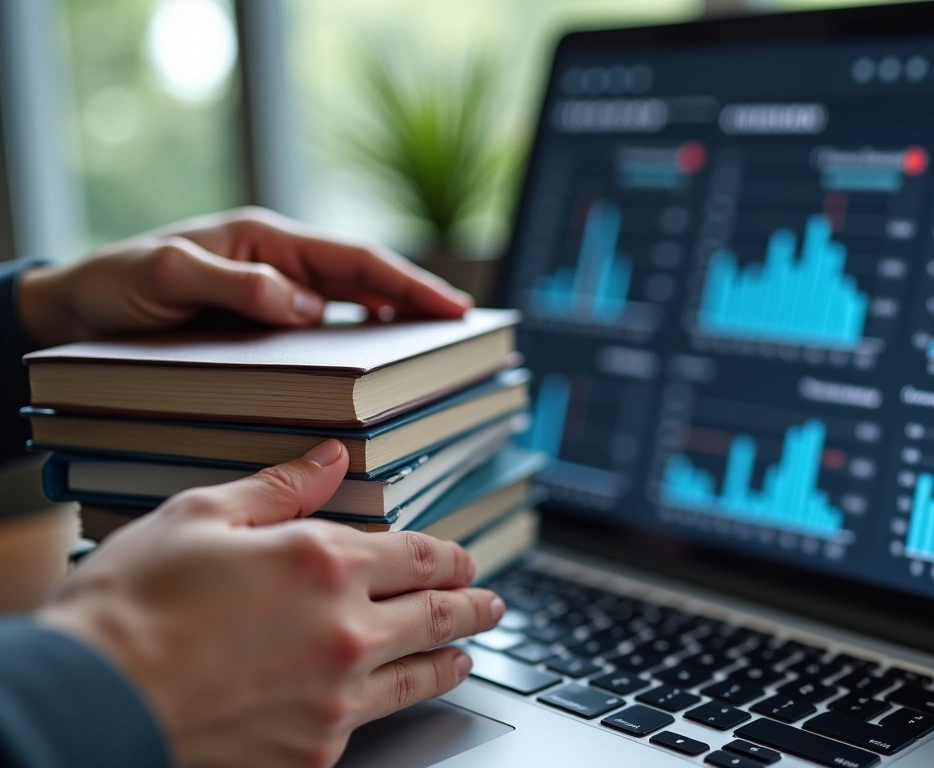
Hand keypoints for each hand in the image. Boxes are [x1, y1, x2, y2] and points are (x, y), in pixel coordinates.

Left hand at [18, 207, 472, 348]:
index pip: (356, 258)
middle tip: (465, 331)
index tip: (453, 307)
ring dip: (396, 319)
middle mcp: (279, 261)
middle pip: (366, 278)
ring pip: (352, 302)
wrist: (73, 304)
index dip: (408, 283)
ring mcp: (275, 288)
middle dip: (418, 299)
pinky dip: (361, 338)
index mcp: (268, 240)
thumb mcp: (167, 278)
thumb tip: (308, 306)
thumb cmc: (116, 284)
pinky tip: (380, 360)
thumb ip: (237, 285)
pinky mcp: (264, 317)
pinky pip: (327, 326)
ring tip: (437, 348)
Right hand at [37, 440, 503, 767]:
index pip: (419, 554)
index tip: (463, 559)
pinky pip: (368, 723)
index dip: (450, 556)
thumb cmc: (134, 604)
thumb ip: (282, 488)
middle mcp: (347, 629)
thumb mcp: (202, 515)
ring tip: (465, 655)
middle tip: (491, 604)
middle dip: (472, 606)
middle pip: (437, 615)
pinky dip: (386, 707)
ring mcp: (336, 695)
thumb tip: (331, 459)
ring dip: (451, 659)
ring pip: (419, 675)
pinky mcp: (315, 748)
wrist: (93, 701)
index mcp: (326, 562)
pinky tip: (389, 701)